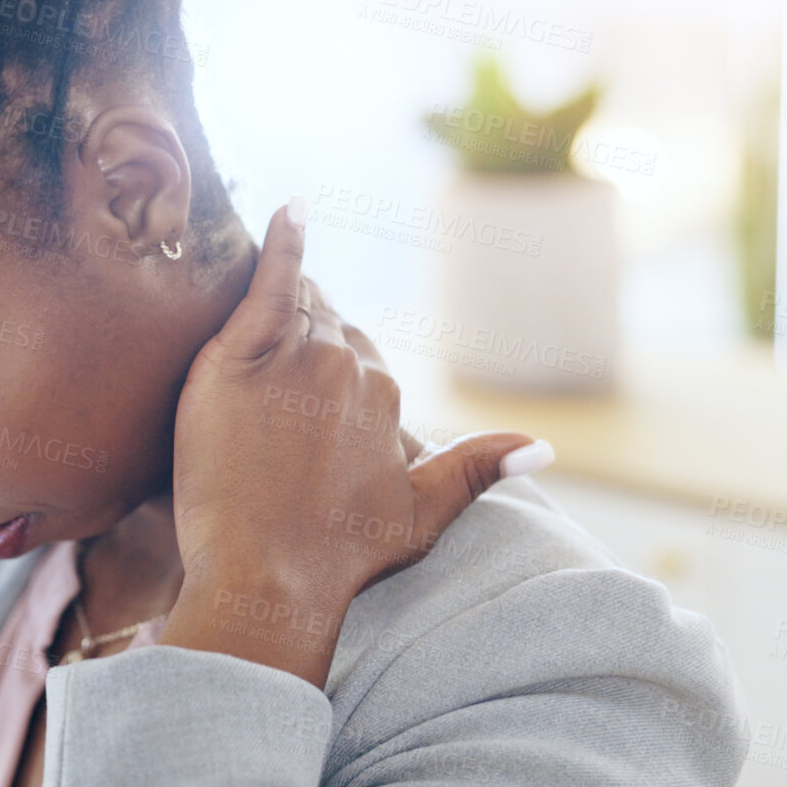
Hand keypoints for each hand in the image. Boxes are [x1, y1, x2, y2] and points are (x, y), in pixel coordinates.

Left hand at [158, 198, 552, 686]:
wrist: (268, 579)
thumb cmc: (338, 558)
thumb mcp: (421, 517)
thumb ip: (477, 471)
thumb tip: (544, 447)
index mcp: (386, 396)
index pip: (356, 354)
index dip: (329, 371)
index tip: (305, 395)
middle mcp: (348, 368)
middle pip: (324, 325)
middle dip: (304, 340)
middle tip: (270, 380)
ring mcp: (296, 359)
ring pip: (293, 308)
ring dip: (283, 311)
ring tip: (262, 334)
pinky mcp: (242, 357)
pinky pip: (269, 283)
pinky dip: (282, 242)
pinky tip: (290, 208)